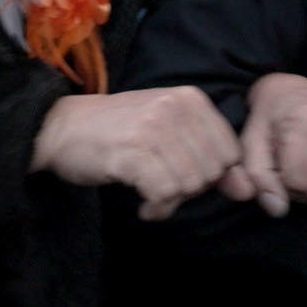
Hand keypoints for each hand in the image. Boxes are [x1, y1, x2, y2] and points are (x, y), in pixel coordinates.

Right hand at [32, 86, 250, 220]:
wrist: (60, 128)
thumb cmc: (116, 132)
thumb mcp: (167, 132)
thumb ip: (208, 156)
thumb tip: (246, 190)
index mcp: (189, 98)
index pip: (229, 152)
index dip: (210, 175)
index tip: (181, 176)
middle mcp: (174, 107)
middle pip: (211, 172)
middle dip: (190, 190)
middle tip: (163, 188)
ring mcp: (153, 128)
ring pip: (189, 185)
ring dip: (171, 202)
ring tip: (150, 196)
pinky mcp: (131, 151)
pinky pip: (164, 194)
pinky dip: (156, 208)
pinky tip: (142, 205)